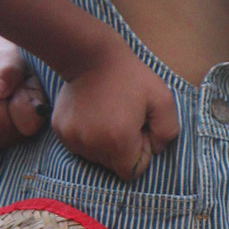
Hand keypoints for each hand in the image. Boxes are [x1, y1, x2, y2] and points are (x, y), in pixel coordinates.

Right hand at [49, 37, 179, 180]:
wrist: (91, 57)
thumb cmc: (131, 78)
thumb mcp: (164, 100)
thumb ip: (168, 132)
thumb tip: (156, 150)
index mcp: (118, 141)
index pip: (132, 171)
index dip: (140, 152)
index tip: (139, 129)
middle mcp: (92, 145)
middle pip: (113, 166)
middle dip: (123, 149)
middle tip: (125, 120)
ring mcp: (73, 139)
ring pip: (95, 157)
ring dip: (105, 144)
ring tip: (109, 115)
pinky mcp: (60, 131)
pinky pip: (79, 146)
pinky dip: (88, 136)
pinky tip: (93, 115)